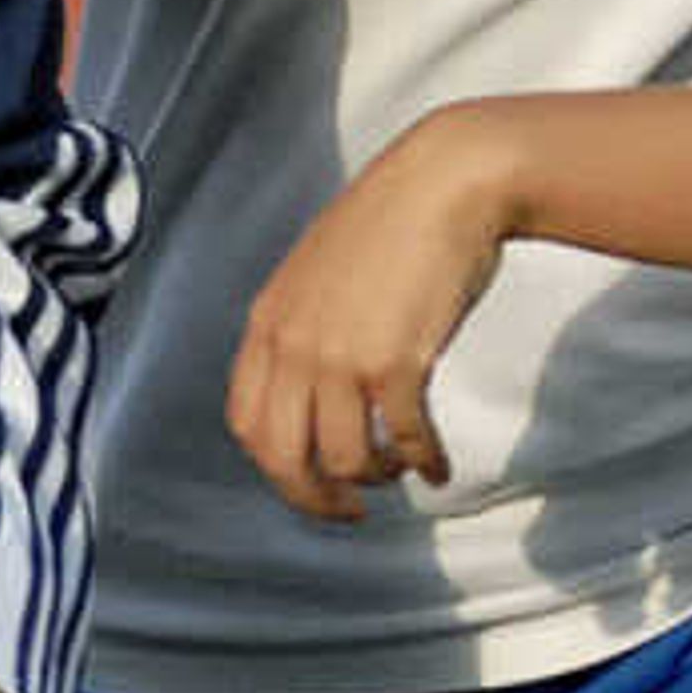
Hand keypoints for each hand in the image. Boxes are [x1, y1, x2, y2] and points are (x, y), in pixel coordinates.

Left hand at [225, 112, 515, 519]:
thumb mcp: (319, 273)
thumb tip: (313, 390)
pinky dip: (422, 462)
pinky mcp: (396, 361)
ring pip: (342, 458)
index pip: (246, 423)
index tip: (306, 480)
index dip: (274, 466)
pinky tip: (438, 467)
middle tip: (348, 510)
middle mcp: (293, 345)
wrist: (445, 182)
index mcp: (268, 322)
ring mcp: (341, 355)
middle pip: (281, 457)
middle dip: (314, 498)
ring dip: (375, 477)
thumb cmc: (392, 224)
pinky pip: (402, 439)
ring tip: (400, 469)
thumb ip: (303, 327)